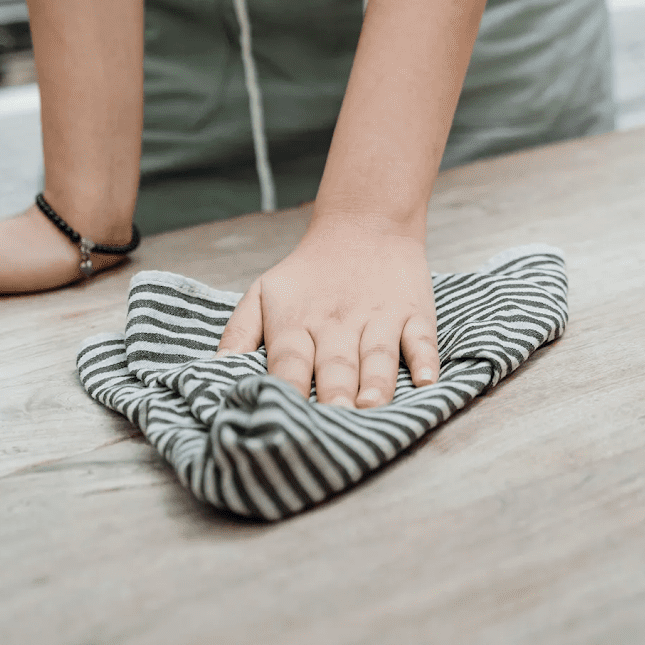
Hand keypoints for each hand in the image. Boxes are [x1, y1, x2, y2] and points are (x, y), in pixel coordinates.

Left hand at [216, 217, 440, 407]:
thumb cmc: (309, 272)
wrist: (365, 223)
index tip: (281, 421)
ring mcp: (380, 319)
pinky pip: (422, 339)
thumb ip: (239, 333)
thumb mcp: (263, 292)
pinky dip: (426, 360)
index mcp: (297, 324)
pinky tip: (427, 381)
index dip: (285, 390)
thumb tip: (217, 371)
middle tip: (332, 421)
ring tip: (371, 407)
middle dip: (333, 396)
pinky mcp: (414, 313)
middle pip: (335, 365)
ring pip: (378, 356)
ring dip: (376, 383)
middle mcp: (338, 325)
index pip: (288, 362)